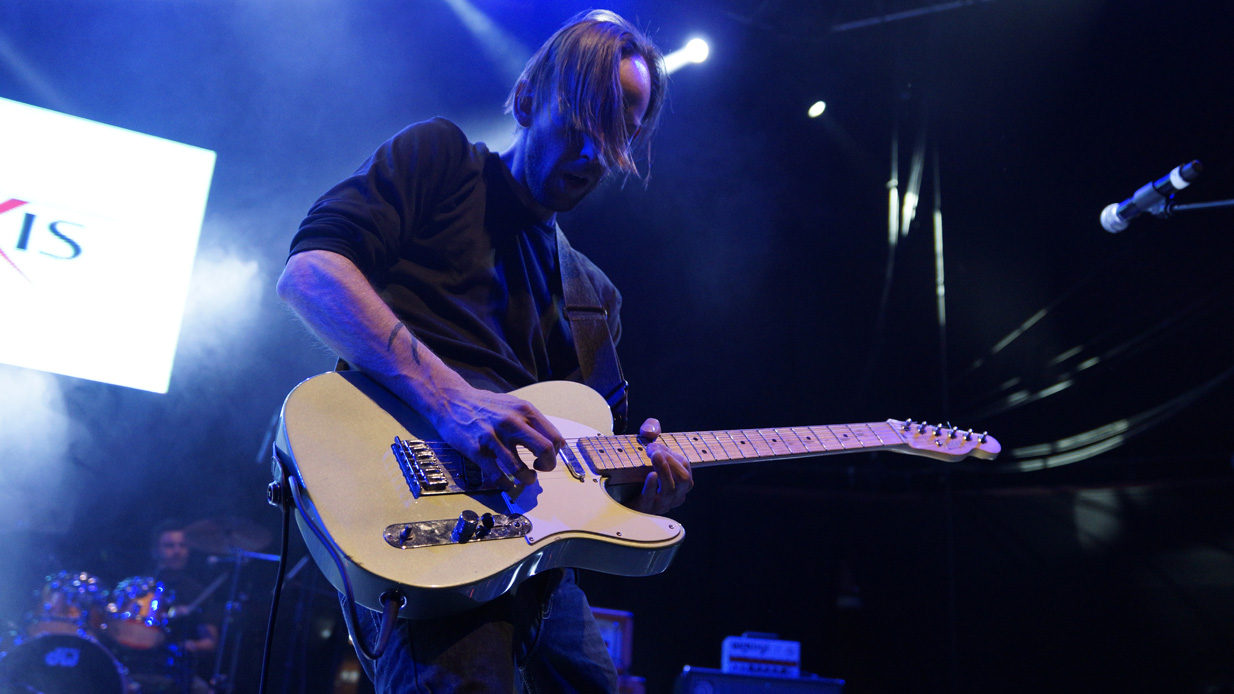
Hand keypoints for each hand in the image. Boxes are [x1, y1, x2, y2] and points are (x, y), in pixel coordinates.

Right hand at [428, 384, 565, 488]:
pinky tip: (507, 483)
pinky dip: (506, 484)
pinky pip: (497, 475)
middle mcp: (512, 423)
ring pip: (520, 469)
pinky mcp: (477, 451)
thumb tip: (554, 441)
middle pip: (544, 450)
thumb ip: (531, 420)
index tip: (548, 456)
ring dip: (527, 479)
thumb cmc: (484, 405)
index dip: (555, 452)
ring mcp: (494, 438)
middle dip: (548, 466)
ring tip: (526, 478)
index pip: (554, 437)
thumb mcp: (513, 404)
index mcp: (524, 411)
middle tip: (541, 469)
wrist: (451, 401)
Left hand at [632, 418, 692, 513]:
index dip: (672, 454)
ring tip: (653, 455)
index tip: (654, 445)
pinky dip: (652, 485)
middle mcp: (674, 494)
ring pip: (670, 489)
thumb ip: (651, 428)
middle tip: (652, 449)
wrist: (617, 491)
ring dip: (663, 469)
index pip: (685, 466)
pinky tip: (650, 475)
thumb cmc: (636, 466)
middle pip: (684, 478)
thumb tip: (650, 432)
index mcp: (679, 481)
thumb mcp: (645, 442)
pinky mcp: (645, 508)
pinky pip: (652, 498)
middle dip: (670, 461)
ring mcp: (660, 503)